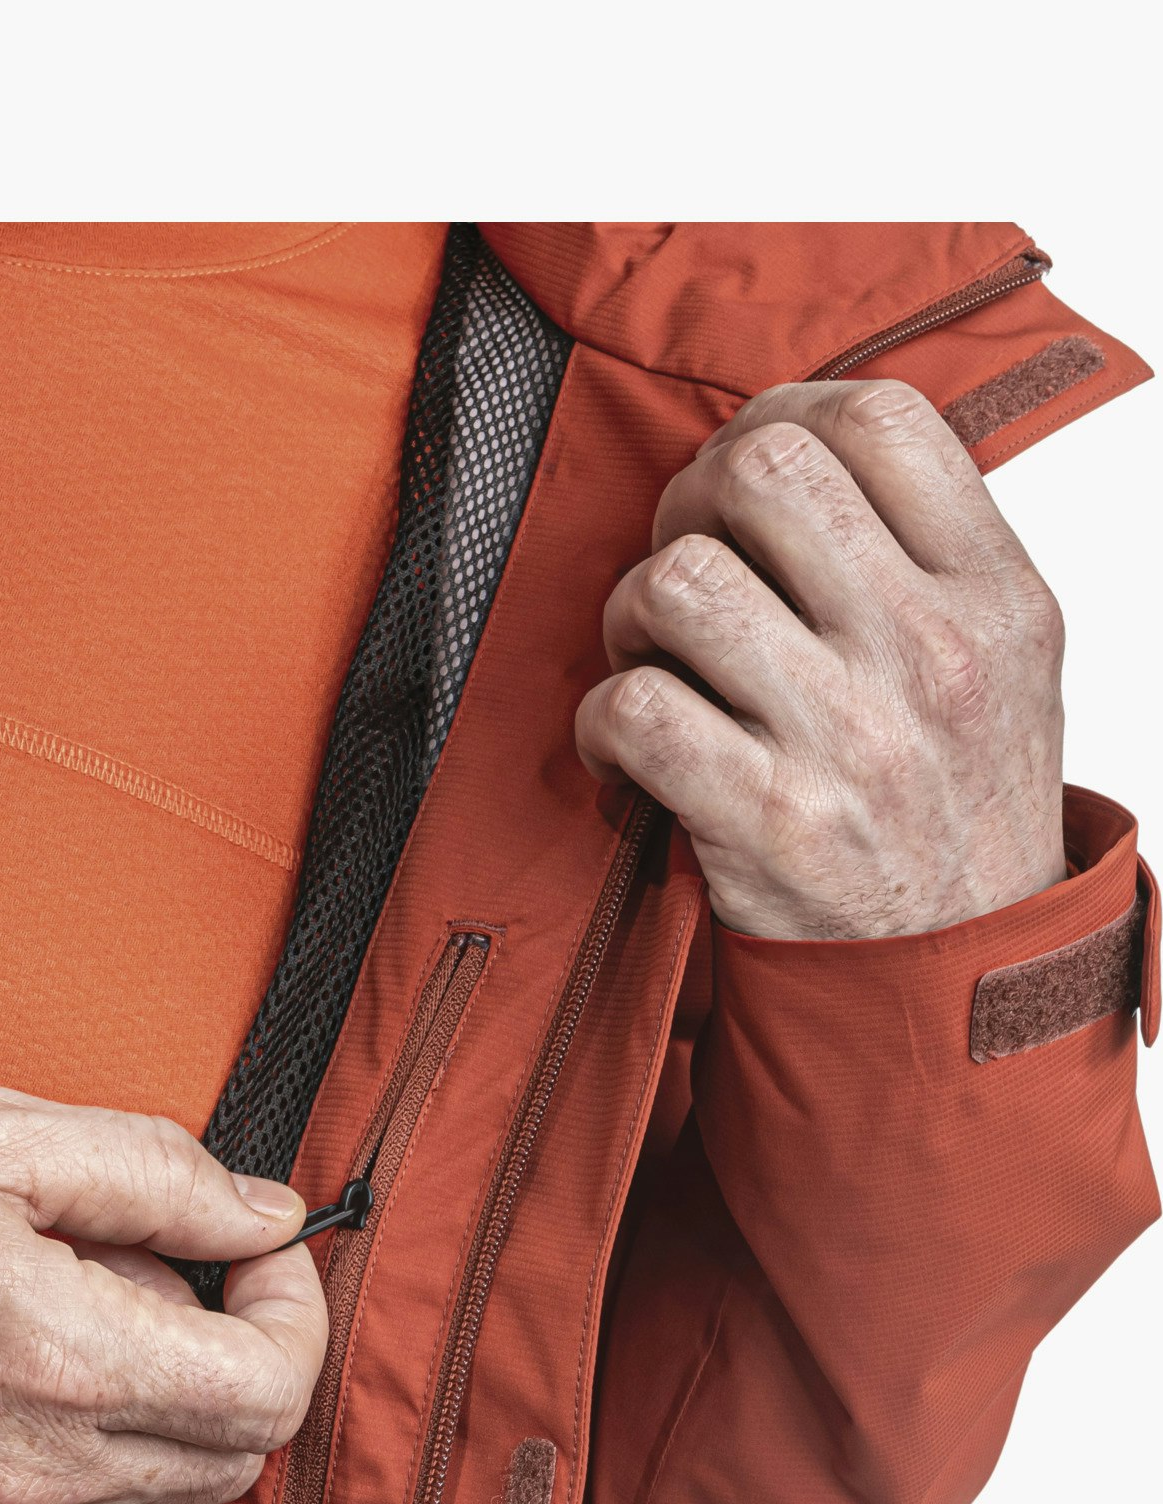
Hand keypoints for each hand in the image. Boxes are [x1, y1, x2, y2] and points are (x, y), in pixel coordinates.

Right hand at [0, 1085, 326, 1503]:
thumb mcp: (0, 1139)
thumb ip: (160, 1176)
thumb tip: (270, 1216)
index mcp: (63, 1359)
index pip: (270, 1394)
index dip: (294, 1317)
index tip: (259, 1258)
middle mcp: (28, 1471)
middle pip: (229, 1458)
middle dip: (235, 1362)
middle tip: (167, 1275)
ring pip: (151, 1501)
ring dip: (156, 1414)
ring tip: (75, 1318)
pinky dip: (79, 1462)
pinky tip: (17, 1382)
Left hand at [576, 379, 1068, 938]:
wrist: (957, 979)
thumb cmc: (961, 812)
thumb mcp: (1007, 663)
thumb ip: (929, 552)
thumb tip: (801, 446)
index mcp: (997, 595)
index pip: (878, 418)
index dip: (779, 416)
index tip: (744, 477)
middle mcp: (930, 653)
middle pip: (761, 470)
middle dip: (688, 504)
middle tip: (687, 567)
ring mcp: (847, 738)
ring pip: (679, 581)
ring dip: (634, 613)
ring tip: (657, 662)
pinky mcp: (765, 820)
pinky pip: (634, 709)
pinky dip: (604, 721)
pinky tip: (633, 749)